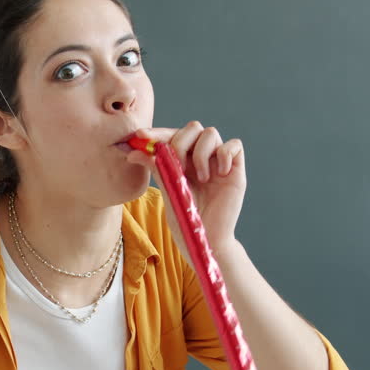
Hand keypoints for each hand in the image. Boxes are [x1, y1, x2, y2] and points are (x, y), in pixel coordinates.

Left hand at [125, 121, 246, 249]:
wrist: (206, 241)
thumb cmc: (186, 220)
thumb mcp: (168, 192)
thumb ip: (157, 169)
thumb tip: (133, 152)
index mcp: (182, 161)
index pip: (171, 136)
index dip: (157, 132)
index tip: (140, 135)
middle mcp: (201, 158)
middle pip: (193, 128)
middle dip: (180, 143)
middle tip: (178, 167)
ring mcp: (218, 163)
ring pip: (211, 133)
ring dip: (201, 153)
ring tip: (200, 179)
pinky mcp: (236, 170)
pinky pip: (235, 145)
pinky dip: (225, 154)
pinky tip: (219, 175)